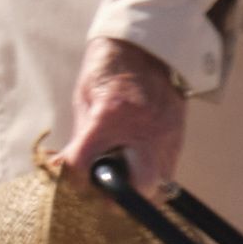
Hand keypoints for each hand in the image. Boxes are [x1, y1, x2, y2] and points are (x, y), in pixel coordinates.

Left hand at [53, 38, 187, 198]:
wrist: (145, 45)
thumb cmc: (107, 71)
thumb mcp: (84, 102)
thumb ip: (79, 141)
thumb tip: (63, 170)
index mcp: (111, 116)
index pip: (87, 163)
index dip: (75, 180)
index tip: (72, 183)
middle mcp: (144, 128)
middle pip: (140, 186)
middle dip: (121, 198)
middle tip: (104, 196)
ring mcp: (167, 133)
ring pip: (159, 183)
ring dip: (139, 190)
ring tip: (120, 182)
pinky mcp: (179, 134)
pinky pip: (168, 169)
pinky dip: (152, 175)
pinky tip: (137, 168)